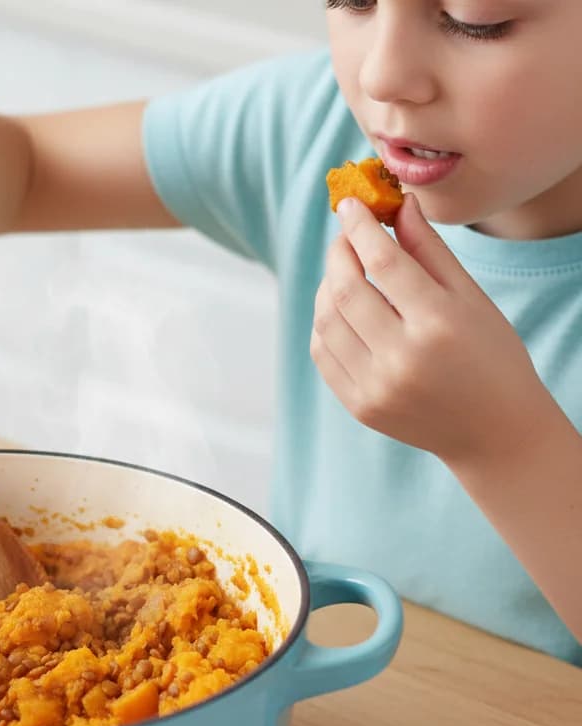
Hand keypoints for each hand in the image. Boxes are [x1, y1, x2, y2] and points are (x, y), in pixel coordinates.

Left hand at [311, 193, 551, 468]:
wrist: (492, 431)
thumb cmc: (490, 356)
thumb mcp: (470, 298)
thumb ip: (430, 250)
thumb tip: (397, 205)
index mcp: (437, 324)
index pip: (383, 262)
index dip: (360, 227)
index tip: (350, 204)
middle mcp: (402, 358)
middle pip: (345, 290)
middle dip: (338, 253)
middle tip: (344, 237)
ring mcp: (375, 387)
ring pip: (325, 321)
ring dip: (326, 287)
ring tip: (343, 272)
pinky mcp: (359, 406)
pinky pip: (323, 354)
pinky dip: (323, 324)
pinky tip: (339, 310)